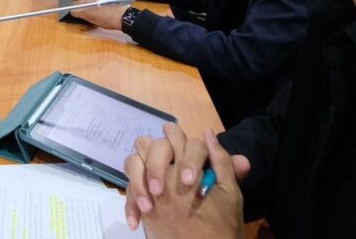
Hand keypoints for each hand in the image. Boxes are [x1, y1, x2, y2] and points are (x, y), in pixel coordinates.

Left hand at [67, 0, 125, 29]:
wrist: (122, 15)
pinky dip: (76, 13)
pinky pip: (74, 11)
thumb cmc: (117, 4)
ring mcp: (86, 1)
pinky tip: (82, 15)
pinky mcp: (85, 11)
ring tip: (84, 9)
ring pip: (73, 3)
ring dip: (77, 6)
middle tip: (80, 2)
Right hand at [125, 126, 248, 237]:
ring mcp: (152, 177)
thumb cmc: (221, 219)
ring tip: (148, 207)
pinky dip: (130, 205)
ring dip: (137, 182)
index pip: (185, 142)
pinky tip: (137, 222)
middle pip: (152, 145)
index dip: (187, 159)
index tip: (188, 182)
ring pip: (133, 161)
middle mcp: (169, 162)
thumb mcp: (228, 193)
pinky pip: (127, 191)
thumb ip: (223, 165)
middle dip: (155, 166)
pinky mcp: (141, 193)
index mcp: (190, 158)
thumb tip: (209, 133)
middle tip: (160, 191)